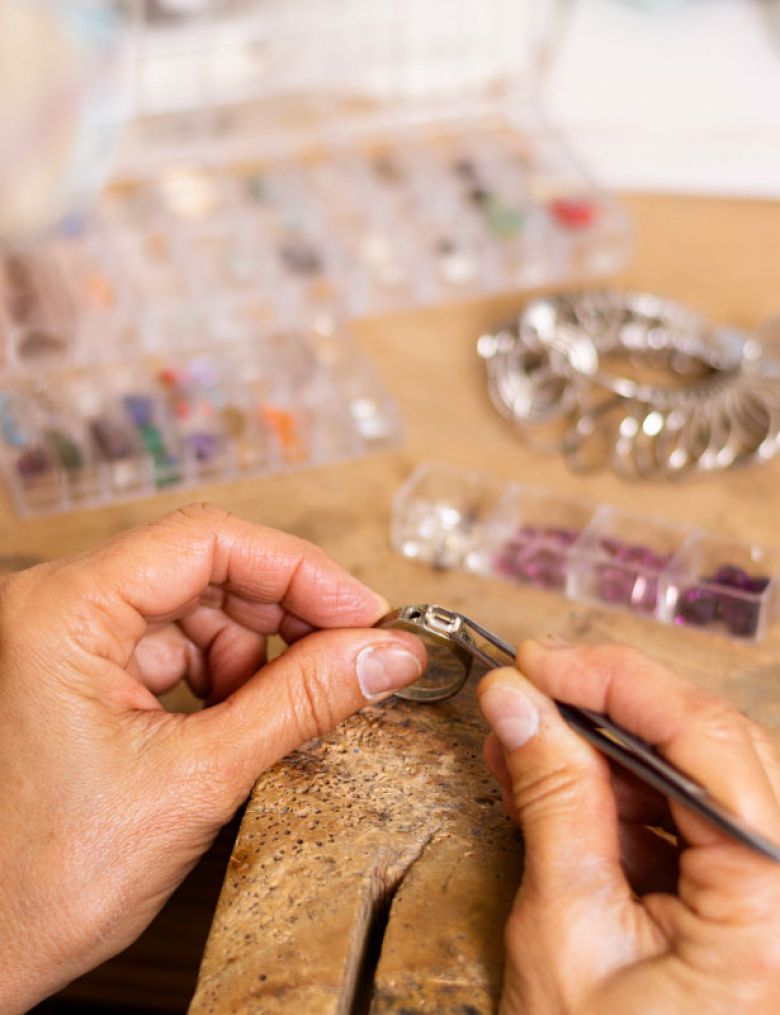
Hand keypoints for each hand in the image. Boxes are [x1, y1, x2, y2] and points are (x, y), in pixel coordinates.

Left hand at [0, 504, 425, 1012]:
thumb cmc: (44, 882)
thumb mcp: (197, 780)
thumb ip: (301, 703)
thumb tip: (384, 656)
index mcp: (63, 611)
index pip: (206, 540)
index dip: (300, 571)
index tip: (363, 614)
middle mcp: (56, 606)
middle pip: (205, 567)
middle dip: (285, 614)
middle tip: (353, 655)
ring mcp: (67, 637)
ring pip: (196, 606)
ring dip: (257, 650)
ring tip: (293, 705)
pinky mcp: (82, 669)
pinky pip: (175, 645)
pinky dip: (225, 675)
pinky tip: (248, 715)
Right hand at [478, 641, 779, 1014]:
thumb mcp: (566, 930)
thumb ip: (552, 798)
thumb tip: (519, 701)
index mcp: (775, 902)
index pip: (708, 742)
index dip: (616, 681)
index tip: (540, 661)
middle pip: (713, 745)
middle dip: (610, 706)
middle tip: (528, 691)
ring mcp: (772, 892)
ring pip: (699, 772)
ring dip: (607, 748)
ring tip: (525, 741)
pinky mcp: (745, 900)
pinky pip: (687, 815)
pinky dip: (621, 792)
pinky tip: (558, 782)